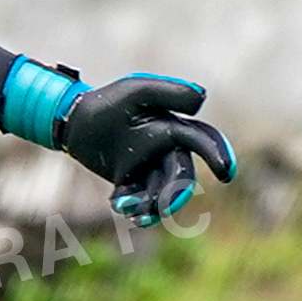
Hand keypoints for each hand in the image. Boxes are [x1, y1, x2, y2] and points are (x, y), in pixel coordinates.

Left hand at [58, 74, 237, 225]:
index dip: (218, 156)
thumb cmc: (108, 101)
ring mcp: (149, 168)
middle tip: (159, 206)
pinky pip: (138, 200)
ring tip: (130, 209)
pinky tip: (118, 204)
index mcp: (176, 129)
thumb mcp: (136, 91)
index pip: (204, 142)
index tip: (226, 174)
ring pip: (161, 194)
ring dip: (151, 205)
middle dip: (174, 194)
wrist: (75, 119)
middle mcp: (168, 151)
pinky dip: (131, 205)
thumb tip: (202, 99)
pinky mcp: (131, 181)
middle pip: (182, 178)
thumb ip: (168, 91)